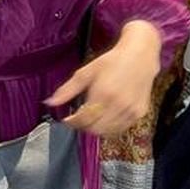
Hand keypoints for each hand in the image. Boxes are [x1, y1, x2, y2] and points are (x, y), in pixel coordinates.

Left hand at [46, 21, 161, 136]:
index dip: (72, 123)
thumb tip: (49, 103)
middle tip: (78, 119)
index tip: (67, 120)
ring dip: (96, 128)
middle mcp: (118, 105)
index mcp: (103, 94)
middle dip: (83, 126)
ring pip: (108, 132)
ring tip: (92, 117)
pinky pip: (121, 129)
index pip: (83, 120)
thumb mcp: (86, 72)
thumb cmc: (112, 61)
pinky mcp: (139, 113)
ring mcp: (131, 110)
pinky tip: (105, 117)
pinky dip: (110, 128)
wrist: (140, 55)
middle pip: (95, 129)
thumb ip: (67, 89)